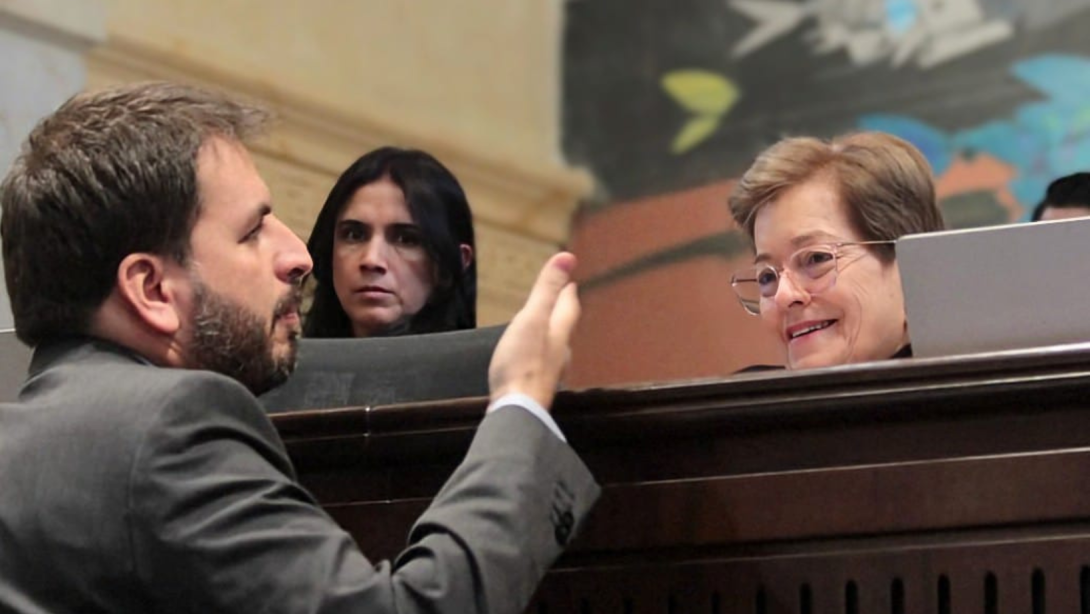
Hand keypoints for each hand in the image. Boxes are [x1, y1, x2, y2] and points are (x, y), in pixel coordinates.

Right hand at [488, 252, 579, 409]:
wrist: (517, 408)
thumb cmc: (522, 362)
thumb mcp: (532, 318)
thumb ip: (547, 290)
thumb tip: (567, 257)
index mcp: (559, 333)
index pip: (568, 308)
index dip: (568, 293)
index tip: (571, 283)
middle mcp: (559, 353)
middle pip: (564, 328)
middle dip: (562, 313)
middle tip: (560, 301)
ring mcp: (548, 373)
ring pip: (554, 347)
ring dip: (551, 334)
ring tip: (544, 327)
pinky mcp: (535, 387)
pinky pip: (540, 363)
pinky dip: (538, 354)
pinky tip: (530, 359)